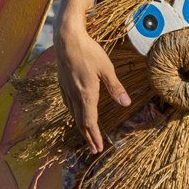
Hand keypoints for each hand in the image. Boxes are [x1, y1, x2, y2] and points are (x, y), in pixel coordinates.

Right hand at [57, 24, 128, 153]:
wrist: (66, 39)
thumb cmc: (88, 51)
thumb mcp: (106, 69)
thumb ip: (116, 88)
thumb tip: (126, 103)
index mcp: (86, 94)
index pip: (90, 122)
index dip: (95, 137)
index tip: (99, 148)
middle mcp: (74, 95)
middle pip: (80, 122)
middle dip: (88, 137)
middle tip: (94, 148)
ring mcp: (67, 90)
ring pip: (73, 114)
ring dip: (81, 126)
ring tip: (87, 134)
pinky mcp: (62, 83)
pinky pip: (68, 104)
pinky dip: (75, 114)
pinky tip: (77, 112)